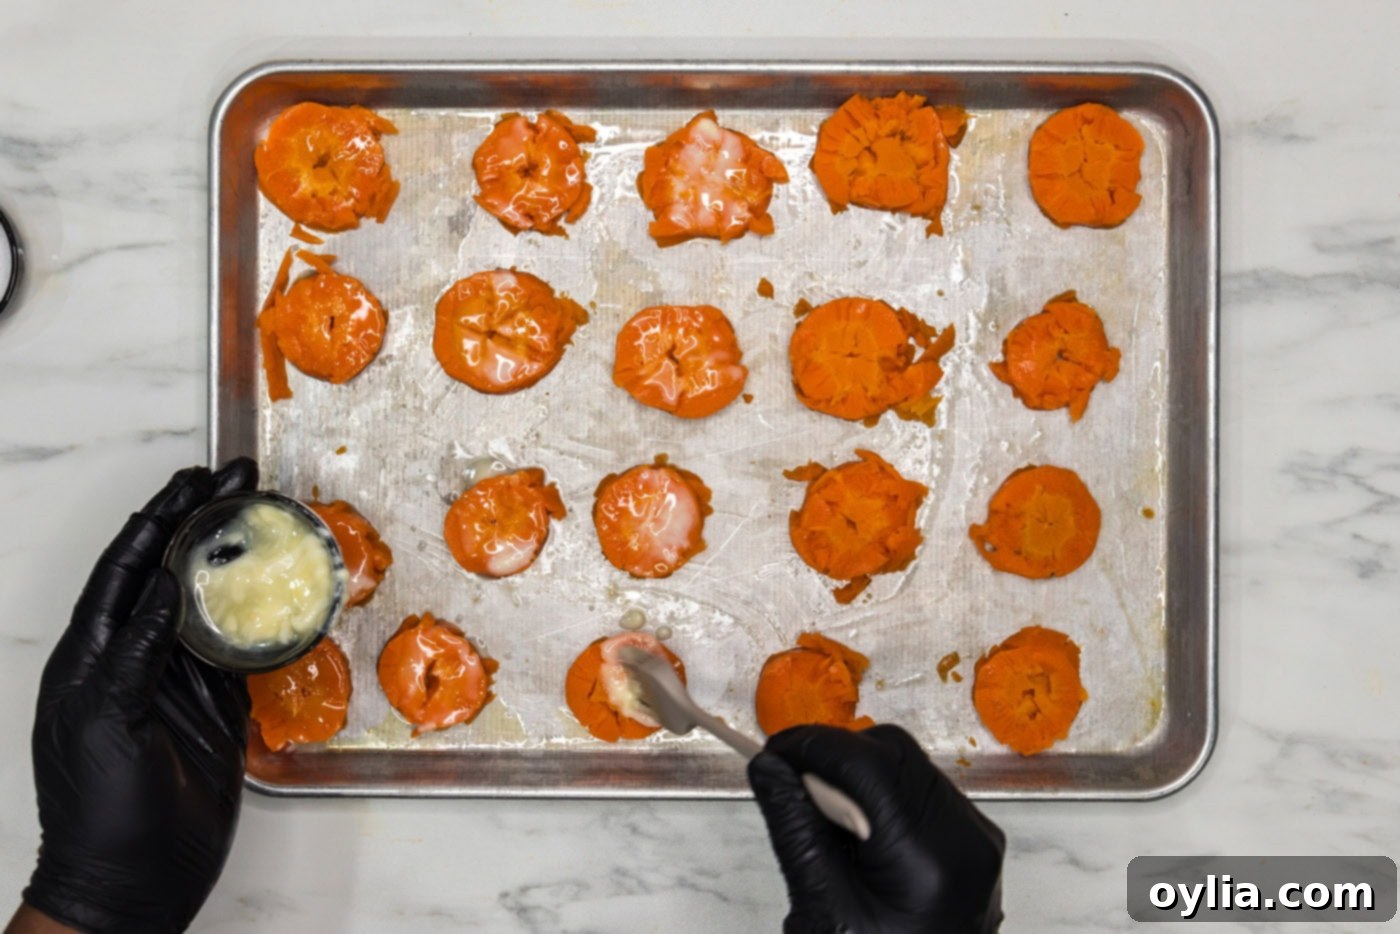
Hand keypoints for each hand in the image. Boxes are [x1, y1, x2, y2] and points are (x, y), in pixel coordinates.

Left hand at [19, 460, 257, 933]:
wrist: (131, 884)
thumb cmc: (101, 811)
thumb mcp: (105, 722)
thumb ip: (132, 653)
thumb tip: (162, 586)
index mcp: (93, 654)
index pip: (127, 567)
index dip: (160, 517)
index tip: (197, 479)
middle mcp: (135, 656)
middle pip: (170, 570)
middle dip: (200, 520)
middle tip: (240, 477)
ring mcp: (177, 680)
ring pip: (208, 602)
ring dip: (233, 559)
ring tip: (265, 517)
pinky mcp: (215, 708)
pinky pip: (241, 649)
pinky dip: (261, 616)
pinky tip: (281, 591)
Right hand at [749, 724, 1004, 933]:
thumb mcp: (819, 909)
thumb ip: (794, 828)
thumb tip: (770, 768)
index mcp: (928, 863)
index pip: (867, 764)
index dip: (813, 747)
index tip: (774, 753)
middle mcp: (966, 842)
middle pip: (893, 754)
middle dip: (835, 758)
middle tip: (791, 785)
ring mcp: (977, 840)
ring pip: (909, 764)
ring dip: (858, 774)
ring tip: (826, 822)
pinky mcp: (974, 841)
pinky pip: (923, 789)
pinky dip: (882, 793)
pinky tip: (859, 833)